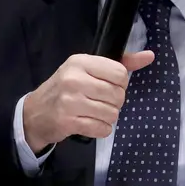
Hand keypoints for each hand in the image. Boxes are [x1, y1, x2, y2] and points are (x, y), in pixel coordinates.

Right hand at [22, 51, 153, 152]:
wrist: (35, 113)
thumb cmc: (65, 88)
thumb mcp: (88, 69)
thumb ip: (121, 63)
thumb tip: (149, 55)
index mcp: (81, 61)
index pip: (120, 73)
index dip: (120, 84)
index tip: (109, 86)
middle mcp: (74, 79)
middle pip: (118, 95)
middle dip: (115, 103)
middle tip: (101, 102)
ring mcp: (70, 101)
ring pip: (112, 114)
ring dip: (108, 117)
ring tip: (94, 113)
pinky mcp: (68, 122)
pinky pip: (102, 129)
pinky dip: (101, 129)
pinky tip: (90, 123)